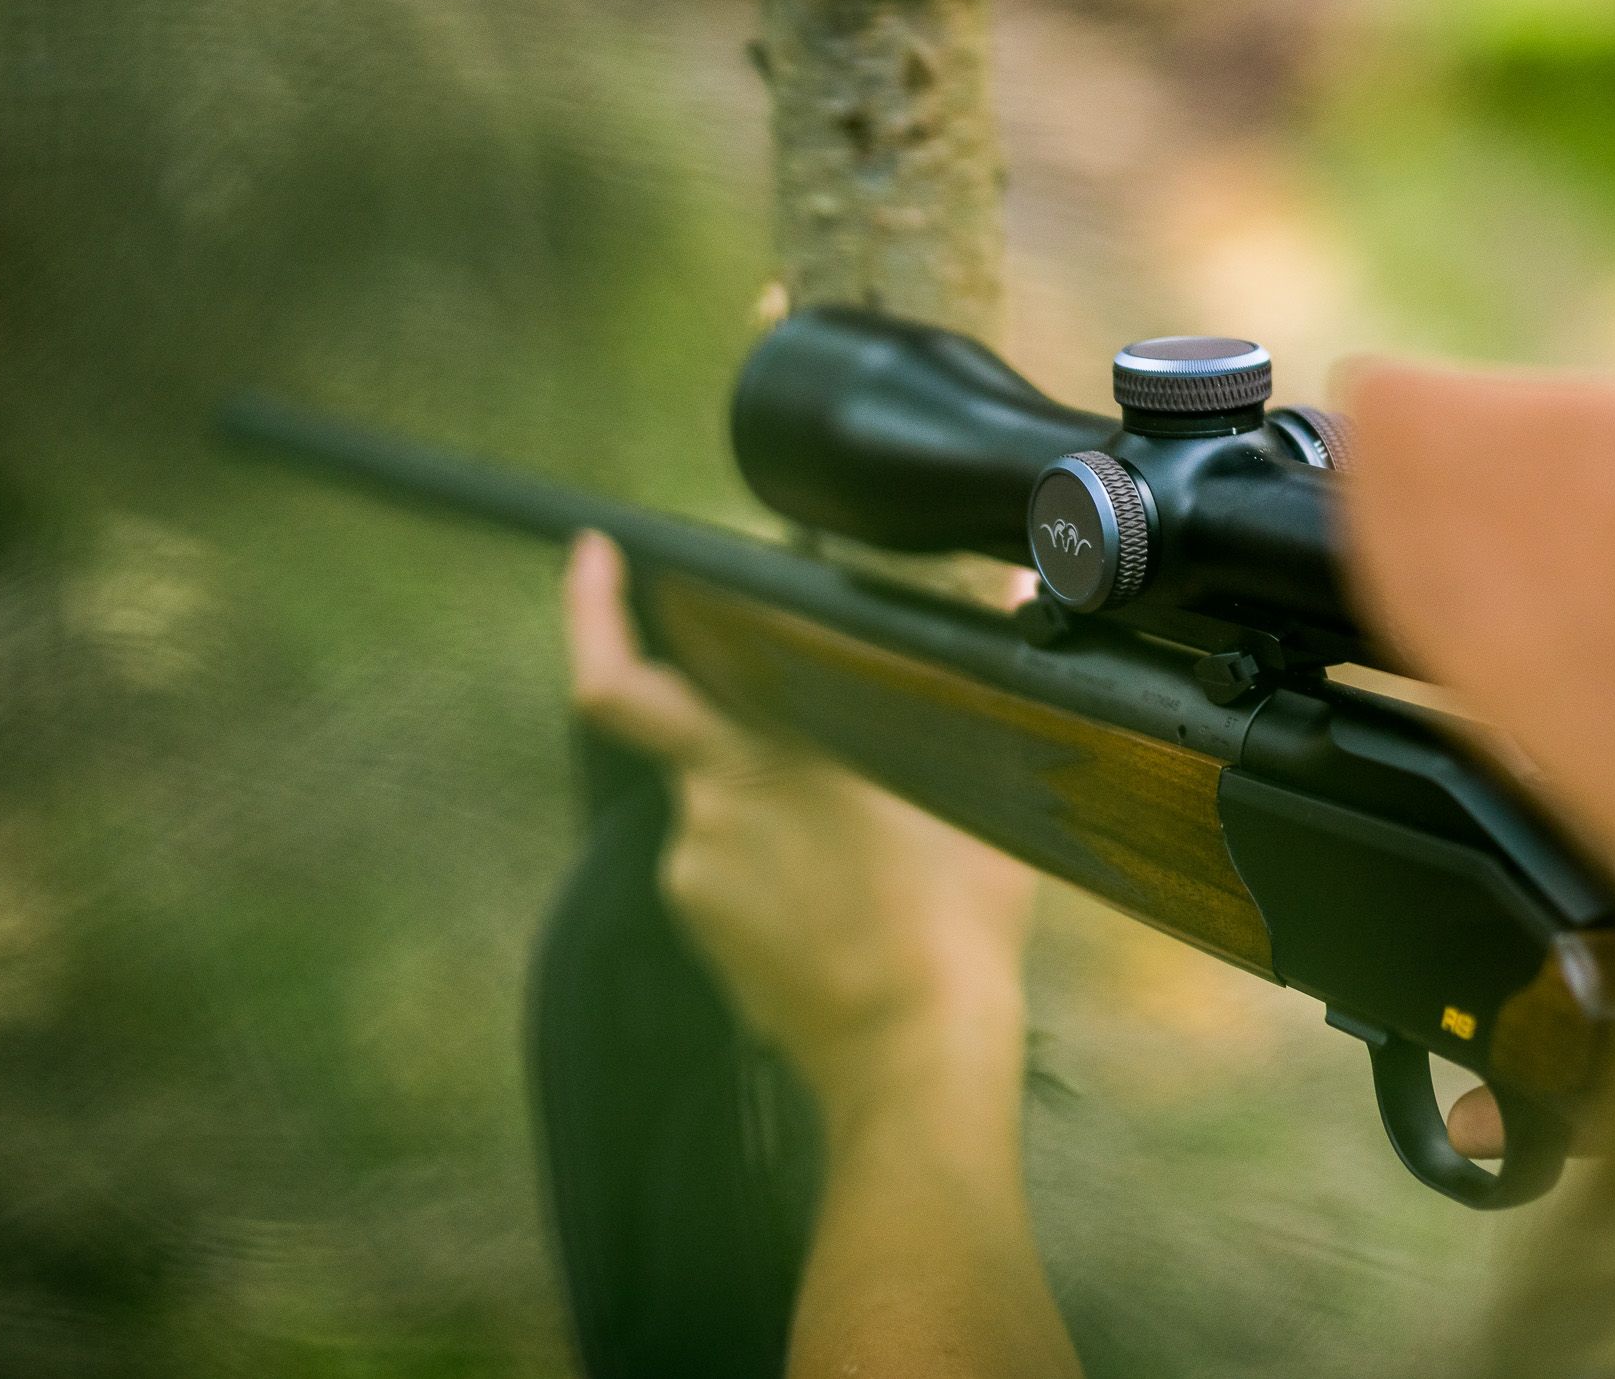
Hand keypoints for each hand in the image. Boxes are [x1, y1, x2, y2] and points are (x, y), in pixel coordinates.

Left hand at [561, 531, 1038, 1123]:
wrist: (914, 1061)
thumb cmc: (952, 925)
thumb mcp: (977, 783)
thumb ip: (977, 677)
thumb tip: (1025, 582)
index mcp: (757, 759)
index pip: (620, 683)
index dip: (589, 609)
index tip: (594, 552)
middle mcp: (707, 814)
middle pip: (679, 729)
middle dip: (724, 706)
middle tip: (792, 702)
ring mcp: (700, 882)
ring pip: (716, 801)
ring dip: (769, 794)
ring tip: (859, 827)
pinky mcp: (707, 937)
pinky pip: (728, 865)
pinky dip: (773, 856)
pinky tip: (843, 879)